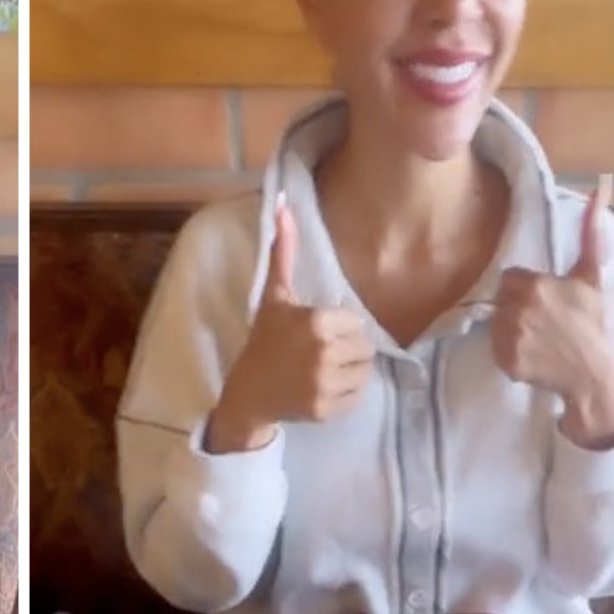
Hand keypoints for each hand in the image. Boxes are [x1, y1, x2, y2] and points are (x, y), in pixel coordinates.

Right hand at [208, 194, 374, 452]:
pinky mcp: (328, 409)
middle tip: (321, 352)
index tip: (317, 332)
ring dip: (350, 371)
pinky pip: (358, 396)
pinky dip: (345, 393)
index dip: (339, 327)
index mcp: (315, 322)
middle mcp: (322, 353)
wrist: (248, 392)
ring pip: (365, 372)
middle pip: (365, 347)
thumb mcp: (275, 296)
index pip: (356, 323)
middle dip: (347, 349)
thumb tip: (283, 204)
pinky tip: (323, 387)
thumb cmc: (264, 340)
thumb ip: (285, 252)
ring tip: (325, 369)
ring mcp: (325, 384)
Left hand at [491, 185, 613, 446]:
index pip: (509, 278)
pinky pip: (494, 346)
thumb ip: (589, 234)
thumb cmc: (592, 322)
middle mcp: (517, 309)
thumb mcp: (590, 277)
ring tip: (538, 335)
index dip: (525, 288)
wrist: (593, 372)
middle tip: (542, 319)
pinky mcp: (505, 359)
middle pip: (499, 299)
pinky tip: (531, 351)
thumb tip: (597, 192)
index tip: (544, 299)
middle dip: (516, 305)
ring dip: (510, 327)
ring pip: (494, 321)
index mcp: (534, 285)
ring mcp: (509, 335)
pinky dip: (508, 350)